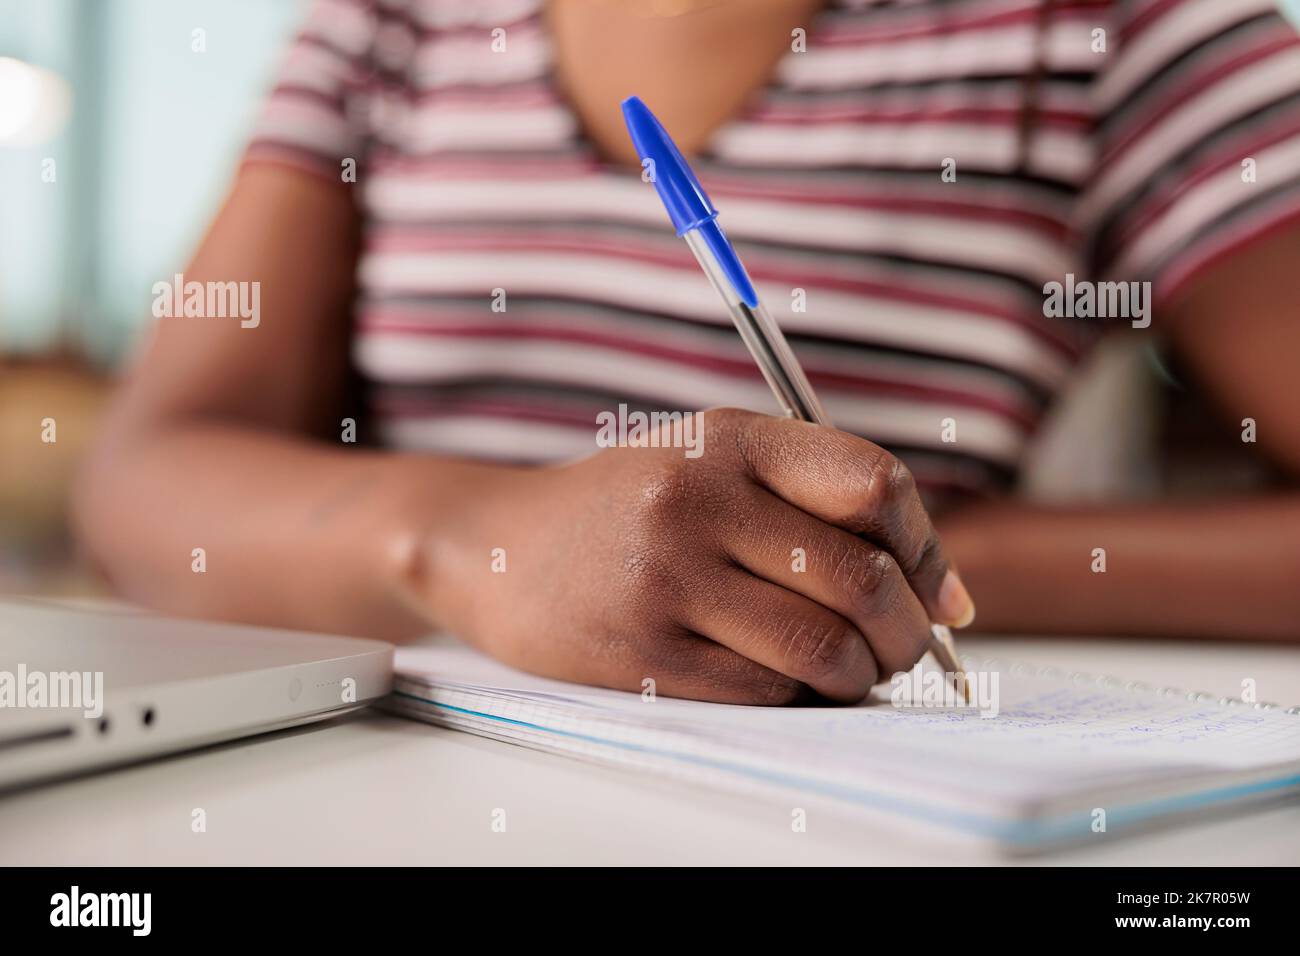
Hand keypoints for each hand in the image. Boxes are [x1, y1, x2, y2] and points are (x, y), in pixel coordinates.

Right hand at [406, 408, 973, 703]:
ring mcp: (667, 578)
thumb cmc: (630, 507)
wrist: (498, 546)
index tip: (938, 592)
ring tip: (852, 670)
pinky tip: (789, 681)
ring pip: (822, 648)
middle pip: (860, 578)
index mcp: (729, 439)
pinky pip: (766, 690)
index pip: (874, 486)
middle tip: (905, 650)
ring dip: (861, 675)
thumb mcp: (710, 463)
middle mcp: (698, 500)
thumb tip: (946, 595)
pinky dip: (800, 696)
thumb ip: (816, 504)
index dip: (927, 549)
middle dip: (908, 633)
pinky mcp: (642, 652)